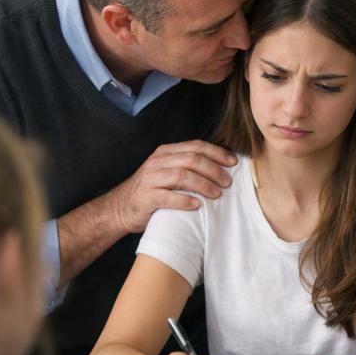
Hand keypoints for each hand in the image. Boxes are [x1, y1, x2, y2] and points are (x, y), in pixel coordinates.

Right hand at [107, 140, 236, 233]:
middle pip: (192, 160)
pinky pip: (168, 197)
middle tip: (227, 183)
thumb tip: (221, 167)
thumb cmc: (152, 192)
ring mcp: (150, 179)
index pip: (196, 146)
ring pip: (182, 176)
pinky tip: (197, 205)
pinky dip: (185, 200)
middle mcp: (158, 162)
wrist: (122, 208)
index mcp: (166, 152)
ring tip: (217, 194)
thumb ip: (188, 167)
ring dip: (203, 184)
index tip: (233, 163)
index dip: (217, 153)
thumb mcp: (168, 172)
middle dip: (214, 170)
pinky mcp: (146, 197)